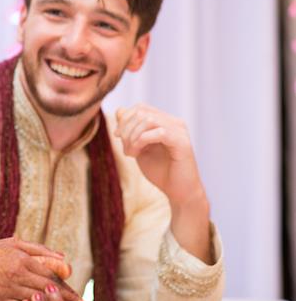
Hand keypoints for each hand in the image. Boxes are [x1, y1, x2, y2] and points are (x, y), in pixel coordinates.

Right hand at [0, 237, 79, 300]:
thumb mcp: (12, 244)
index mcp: (22, 258)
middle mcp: (17, 273)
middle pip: (47, 288)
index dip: (66, 285)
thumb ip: (38, 249)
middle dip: (65, 299)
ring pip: (37, 300)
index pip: (50, 273)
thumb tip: (62, 256)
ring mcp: (8, 288)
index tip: (76, 295)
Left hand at [114, 104, 213, 262]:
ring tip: (131, 153)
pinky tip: (137, 154)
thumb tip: (119, 111)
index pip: (140, 107)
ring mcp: (180, 131)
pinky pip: (158, 132)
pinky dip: (141, 141)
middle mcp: (174, 122)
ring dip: (132, 136)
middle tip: (126, 149)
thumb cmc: (160, 171)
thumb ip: (130, 130)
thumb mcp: (139, 147)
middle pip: (141, 111)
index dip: (124, 119)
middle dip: (126, 129)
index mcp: (165, 121)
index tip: (118, 136)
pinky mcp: (182, 143)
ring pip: (148, 119)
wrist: (179, 192)